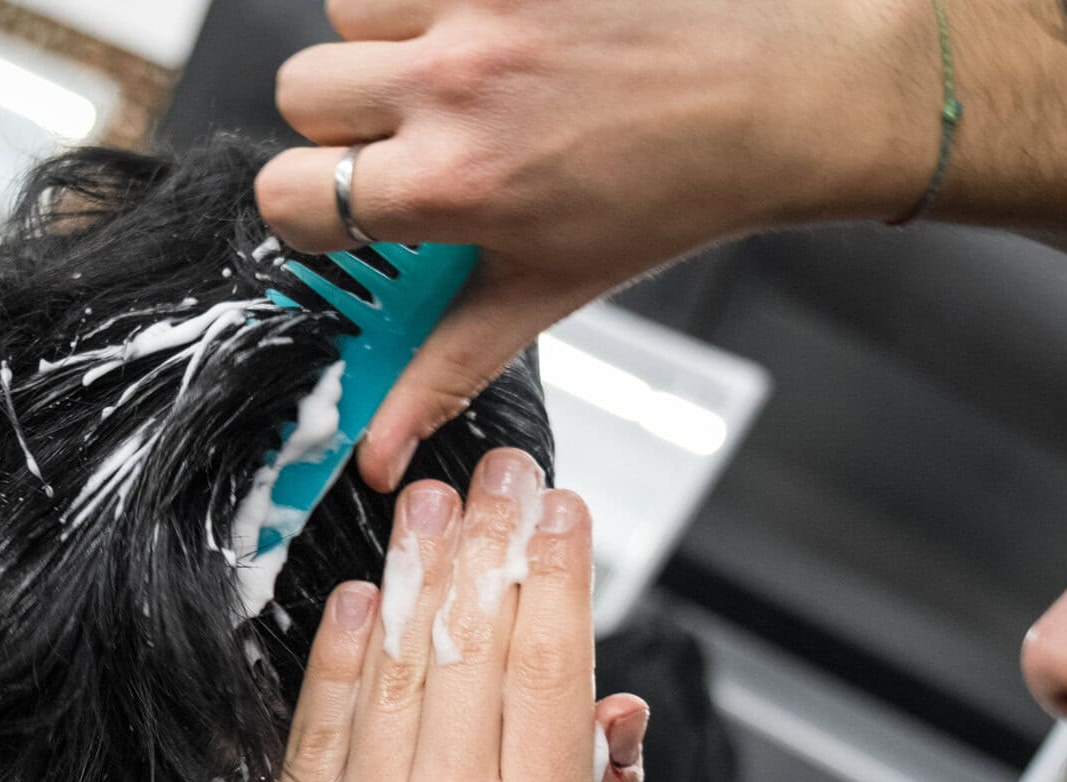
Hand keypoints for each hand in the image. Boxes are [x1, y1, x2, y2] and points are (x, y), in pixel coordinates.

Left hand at [245, 450, 648, 781]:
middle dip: (495, 546)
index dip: (559, 575)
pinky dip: (338, 660)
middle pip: (479, 648)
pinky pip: (317, 732)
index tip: (561, 511)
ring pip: (401, 672)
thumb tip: (621, 716)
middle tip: (501, 473)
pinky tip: (359, 599)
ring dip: (420, 577)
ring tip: (435, 505)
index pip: (556, 668)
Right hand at [256, 0, 937, 486]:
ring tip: (457, 75)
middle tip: (411, 137)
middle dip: (346, 119)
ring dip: (385, 43)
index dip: (312, 206)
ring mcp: (479, 7)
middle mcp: (455, 87)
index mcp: (453, 184)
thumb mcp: (542, 293)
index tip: (353, 204)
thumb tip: (376, 453)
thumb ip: (440, 373)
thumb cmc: (672, 195)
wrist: (777, 98)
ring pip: (347, 13)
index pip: (289, 193)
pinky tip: (490, 30)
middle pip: (303, 90)